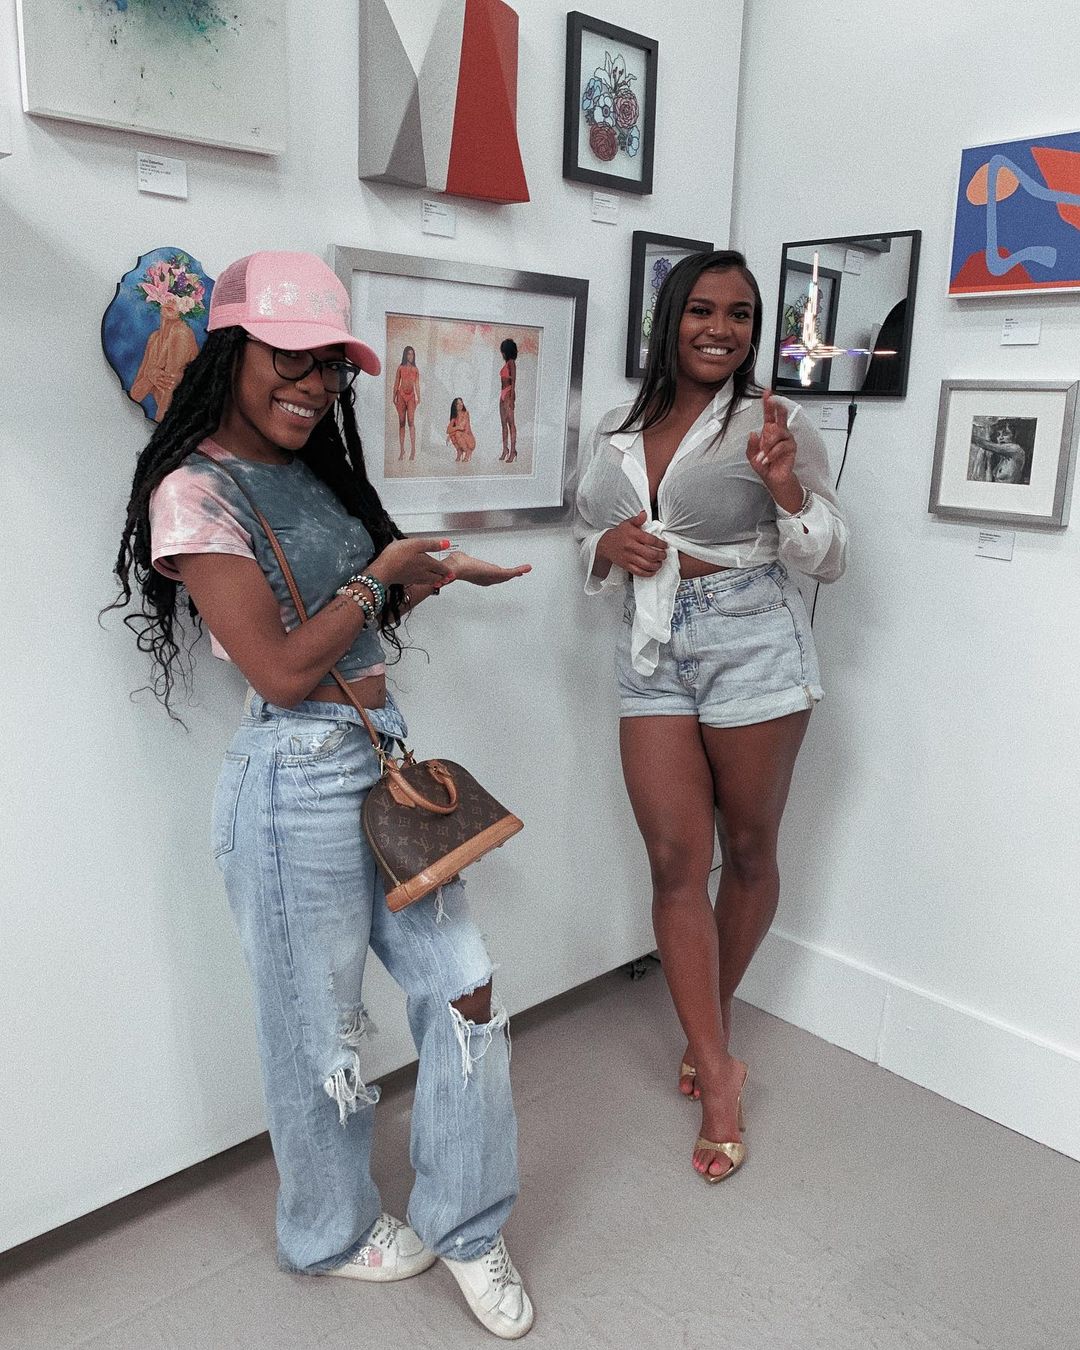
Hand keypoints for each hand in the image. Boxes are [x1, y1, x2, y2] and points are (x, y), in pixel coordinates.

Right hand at [369, 537, 455, 587]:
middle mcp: (422, 573)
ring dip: (435, 581)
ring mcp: (414, 578)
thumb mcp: (417, 544)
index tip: (452, 573)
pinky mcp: (406, 580)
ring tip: (438, 581)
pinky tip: (422, 580)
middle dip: (443, 577)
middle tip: (448, 578)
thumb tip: (446, 543)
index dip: (448, 570)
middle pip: (436, 577)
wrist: (383, 571)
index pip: (441, 568)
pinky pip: (420, 582)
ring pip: (428, 581)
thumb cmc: (397, 556)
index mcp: (427, 563)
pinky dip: (425, 581)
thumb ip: (432, 544)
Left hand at [444, 551, 531, 585]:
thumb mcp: (461, 559)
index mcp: (480, 576)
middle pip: (503, 577)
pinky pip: (510, 572)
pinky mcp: (496, 573)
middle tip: (520, 572)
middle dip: (512, 574)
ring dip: (518, 572)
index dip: (502, 575)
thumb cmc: (455, 565)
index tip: (509, 573)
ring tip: (527, 569)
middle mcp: (487, 578)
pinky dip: (519, 570)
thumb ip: (463, 559)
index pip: (494, 576)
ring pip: (508, 575)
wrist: (455, 567)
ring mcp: (492, 577)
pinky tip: (525, 568)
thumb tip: (458, 556)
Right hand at [595, 510, 666, 576]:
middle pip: (651, 554)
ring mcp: (628, 557)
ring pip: (646, 565)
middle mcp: (631, 546)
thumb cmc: (619, 534)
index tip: (665, 545)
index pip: (651, 540)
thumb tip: (644, 513)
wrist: (605, 545)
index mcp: (633, 535)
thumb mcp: (628, 523)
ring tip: (660, 563)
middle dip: (661, 556)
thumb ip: (637, 519)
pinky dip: (648, 573)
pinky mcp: (626, 565)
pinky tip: (652, 571)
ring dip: (656, 565)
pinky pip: (639, 572)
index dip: (661, 544)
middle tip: (664, 555)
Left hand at [747, 390, 801, 511]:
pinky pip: (781, 446)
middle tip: (772, 402)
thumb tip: (753, 433)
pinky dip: (772, 454)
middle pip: (779, 416)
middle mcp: (780, 432)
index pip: (769, 415)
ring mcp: (787, 439)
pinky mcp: (791, 447)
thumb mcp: (752, 456)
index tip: (767, 393)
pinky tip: (767, 459)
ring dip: (767, 445)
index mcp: (769, 431)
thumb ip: (751, 445)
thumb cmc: (765, 465)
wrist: (773, 478)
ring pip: (777, 433)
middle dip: (775, 408)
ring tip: (763, 456)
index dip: (768, 404)